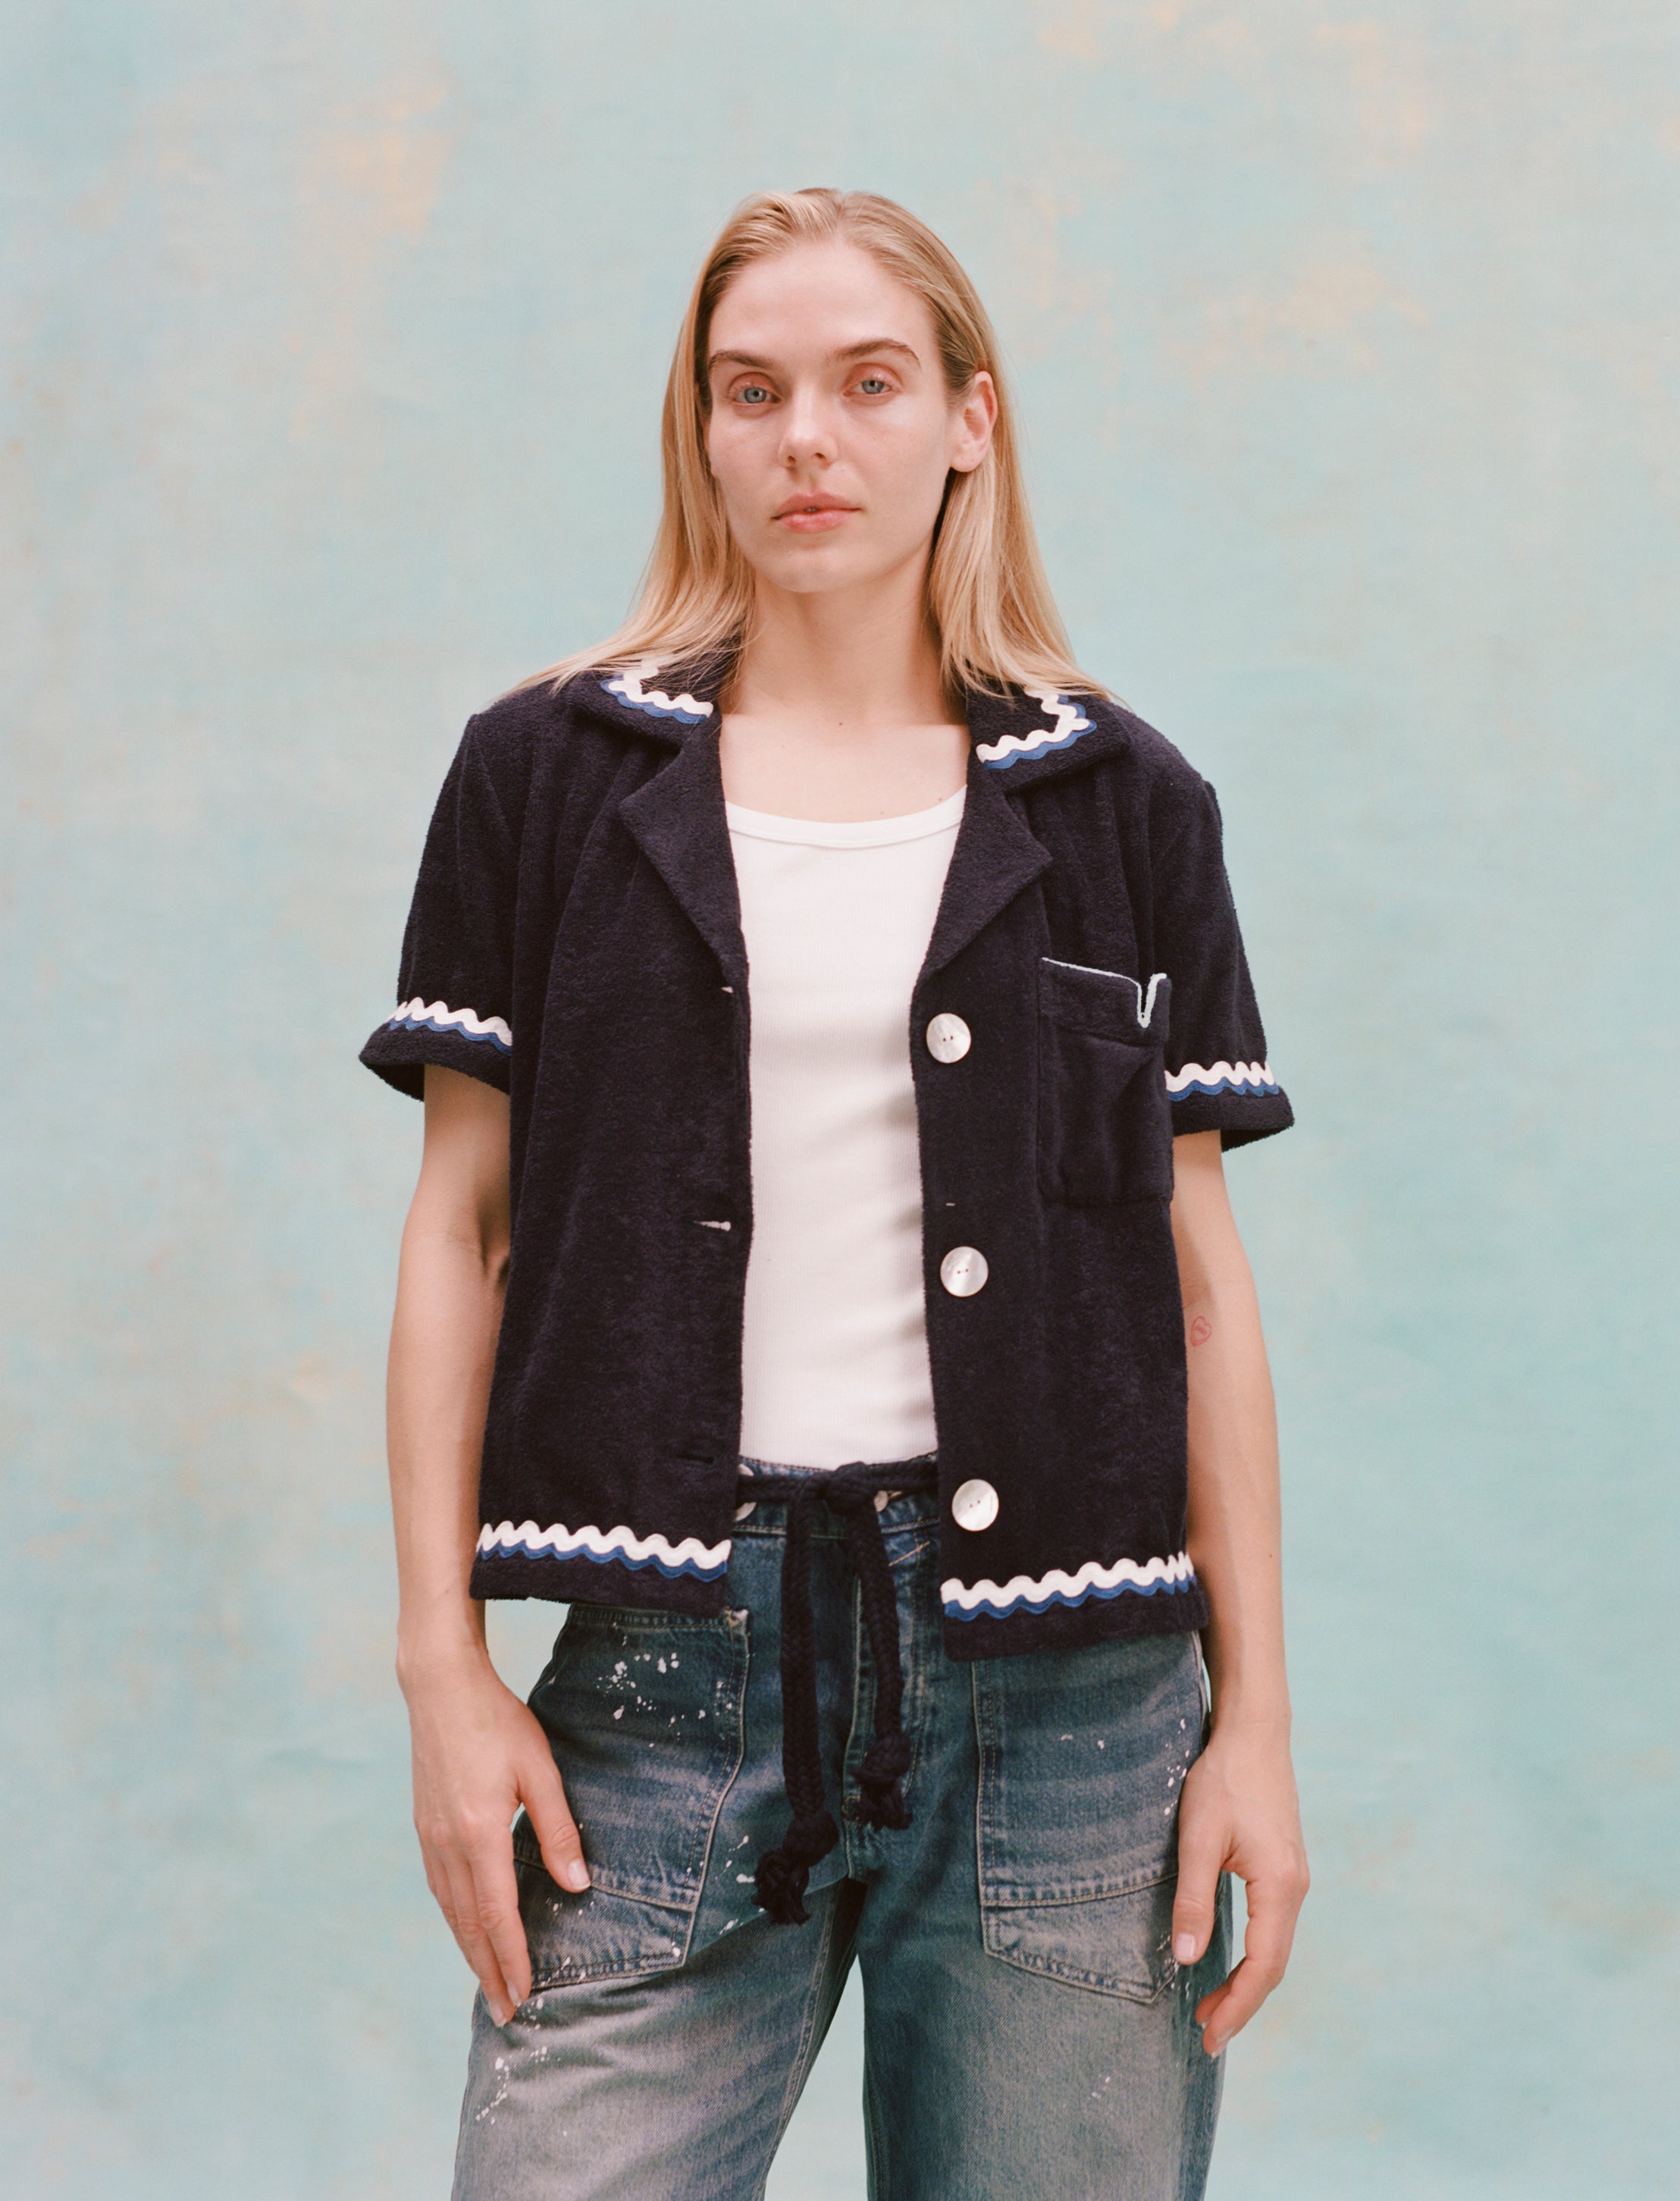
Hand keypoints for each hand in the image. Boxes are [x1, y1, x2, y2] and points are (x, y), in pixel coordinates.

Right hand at [402, 1649, 588, 2025]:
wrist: (440, 1688)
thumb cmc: (497, 1721)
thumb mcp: (539, 1768)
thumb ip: (557, 1828)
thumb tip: (578, 1885)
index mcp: (478, 1833)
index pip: (497, 1914)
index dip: (512, 1958)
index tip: (526, 1994)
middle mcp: (447, 1844)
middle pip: (468, 1925)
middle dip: (489, 1971)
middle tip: (507, 2012)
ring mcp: (430, 1837)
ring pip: (450, 1911)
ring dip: (470, 1951)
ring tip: (489, 1982)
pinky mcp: (424, 1826)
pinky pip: (440, 1888)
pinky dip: (455, 1919)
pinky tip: (466, 1928)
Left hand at [1170, 1723, 1308, 2056]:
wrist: (1253, 1731)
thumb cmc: (1223, 1779)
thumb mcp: (1197, 1837)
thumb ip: (1193, 1899)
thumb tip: (1188, 1961)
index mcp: (1280, 1886)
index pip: (1264, 1967)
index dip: (1237, 2006)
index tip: (1209, 2036)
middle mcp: (1297, 1887)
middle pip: (1274, 1965)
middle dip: (1241, 2003)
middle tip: (1206, 2034)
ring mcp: (1295, 1877)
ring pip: (1275, 1948)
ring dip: (1247, 1981)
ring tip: (1211, 2007)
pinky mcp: (1285, 1866)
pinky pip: (1274, 1927)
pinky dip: (1254, 1955)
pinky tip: (1230, 1962)